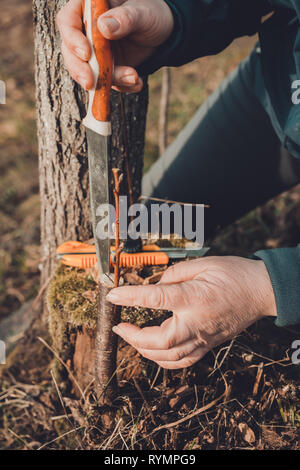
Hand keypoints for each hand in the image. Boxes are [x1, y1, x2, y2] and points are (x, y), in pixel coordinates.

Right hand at [57, 0, 173, 91]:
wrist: (164, 32)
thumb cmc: (151, 13)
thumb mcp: (143, 12)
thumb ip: (124, 18)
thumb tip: (103, 27)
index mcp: (89, 8)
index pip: (68, 21)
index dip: (72, 39)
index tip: (86, 53)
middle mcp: (87, 32)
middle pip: (70, 52)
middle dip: (80, 70)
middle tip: (90, 82)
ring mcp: (95, 53)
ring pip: (87, 72)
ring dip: (107, 80)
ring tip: (133, 78)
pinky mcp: (106, 70)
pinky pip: (108, 83)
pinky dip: (122, 86)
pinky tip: (137, 82)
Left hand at [107, 256, 276, 368]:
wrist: (262, 292)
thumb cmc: (234, 274)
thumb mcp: (204, 263)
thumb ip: (175, 273)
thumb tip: (156, 285)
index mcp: (195, 298)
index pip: (156, 298)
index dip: (130, 297)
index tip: (113, 296)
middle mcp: (197, 323)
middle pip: (160, 341)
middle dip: (133, 337)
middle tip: (118, 326)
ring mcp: (204, 338)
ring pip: (169, 357)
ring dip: (145, 350)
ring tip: (132, 337)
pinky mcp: (208, 345)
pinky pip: (183, 361)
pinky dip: (164, 360)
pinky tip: (153, 351)